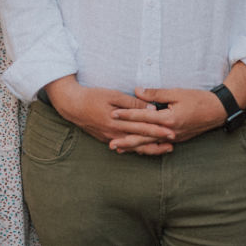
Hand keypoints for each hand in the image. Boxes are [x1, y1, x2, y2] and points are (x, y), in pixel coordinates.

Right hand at [45, 77, 174, 154]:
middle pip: (140, 140)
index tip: (171, 131)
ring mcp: (110, 138)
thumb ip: (132, 103)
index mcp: (118, 121)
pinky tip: (144, 149)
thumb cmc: (93, 96)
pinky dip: (136, 148)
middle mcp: (115, 133)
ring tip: (162, 150)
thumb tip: (150, 109)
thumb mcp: (113, 95)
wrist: (72, 106)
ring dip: (149, 148)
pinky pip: (124, 147)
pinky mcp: (106, 139)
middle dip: (157, 142)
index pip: (142, 127)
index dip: (158, 130)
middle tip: (173, 143)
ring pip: (133, 147)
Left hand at [110, 87, 225, 151]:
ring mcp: (173, 138)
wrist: (218, 111)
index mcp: (168, 118)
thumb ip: (155, 93)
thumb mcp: (176, 93)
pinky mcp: (177, 139)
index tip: (113, 114)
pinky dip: (146, 147)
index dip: (127, 115)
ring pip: (150, 144)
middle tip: (110, 144)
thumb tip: (137, 91)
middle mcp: (169, 131)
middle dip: (126, 139)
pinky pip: (158, 145)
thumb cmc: (198, 99)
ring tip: (120, 149)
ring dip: (134, 147)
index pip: (143, 116)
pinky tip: (138, 149)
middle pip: (143, 136)